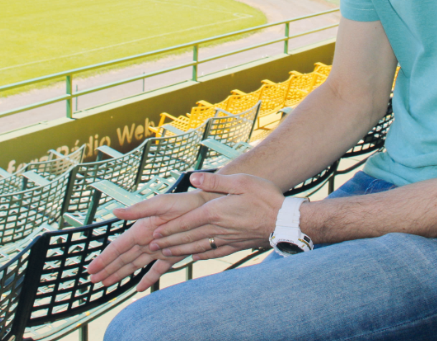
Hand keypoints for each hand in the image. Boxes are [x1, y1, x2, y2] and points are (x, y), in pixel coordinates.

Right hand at [87, 190, 214, 290]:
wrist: (205, 207)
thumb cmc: (183, 203)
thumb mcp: (159, 203)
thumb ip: (138, 210)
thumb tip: (115, 212)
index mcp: (141, 229)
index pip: (118, 248)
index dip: (104, 259)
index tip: (91, 269)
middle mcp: (146, 240)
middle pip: (123, 259)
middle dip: (107, 270)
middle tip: (92, 281)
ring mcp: (158, 249)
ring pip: (135, 265)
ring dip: (120, 275)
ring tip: (106, 284)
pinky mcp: (171, 255)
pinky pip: (157, 270)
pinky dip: (148, 279)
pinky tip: (140, 288)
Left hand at [148, 172, 283, 258]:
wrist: (286, 222)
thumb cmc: (266, 198)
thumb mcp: (241, 182)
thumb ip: (215, 183)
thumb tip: (194, 179)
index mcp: (215, 212)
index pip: (185, 222)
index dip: (168, 229)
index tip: (152, 234)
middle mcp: (218, 229)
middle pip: (187, 238)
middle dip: (167, 242)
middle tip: (150, 248)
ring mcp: (227, 240)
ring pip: (197, 247)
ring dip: (179, 251)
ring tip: (164, 254)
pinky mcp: (236, 246)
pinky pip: (213, 253)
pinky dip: (200, 255)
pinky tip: (194, 257)